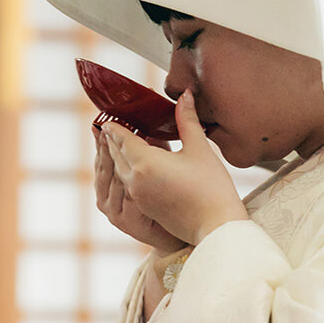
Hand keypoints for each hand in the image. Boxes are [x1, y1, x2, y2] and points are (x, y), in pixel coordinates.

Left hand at [100, 89, 248, 244]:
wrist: (216, 226)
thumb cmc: (212, 188)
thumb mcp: (200, 149)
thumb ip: (187, 121)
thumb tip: (184, 96)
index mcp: (145, 163)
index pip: (121, 137)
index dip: (114, 123)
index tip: (108, 114)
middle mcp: (134, 180)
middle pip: (115, 153)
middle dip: (111, 138)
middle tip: (108, 124)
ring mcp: (137, 196)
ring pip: (119, 169)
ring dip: (117, 155)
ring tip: (118, 143)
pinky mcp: (143, 207)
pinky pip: (126, 183)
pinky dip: (126, 170)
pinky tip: (135, 165)